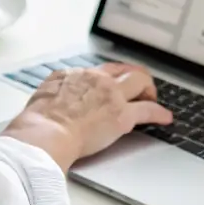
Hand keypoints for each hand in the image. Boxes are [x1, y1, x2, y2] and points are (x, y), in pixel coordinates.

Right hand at [0, 63, 172, 172]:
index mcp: (76, 75)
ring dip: (148, 90)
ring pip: (139, 82)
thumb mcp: (43, 96)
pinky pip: (148, 110)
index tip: (116, 82)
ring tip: (152, 99)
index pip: (101, 70)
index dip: (113, 76)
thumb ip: (55, 92)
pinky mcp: (122, 115)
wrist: (45, 133)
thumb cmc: (38, 122)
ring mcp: (111, 95)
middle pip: (123, 70)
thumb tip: (54, 97)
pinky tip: (165, 118)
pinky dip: (159, 113)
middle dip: (134, 77)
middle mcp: (96, 79)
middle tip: (140, 88)